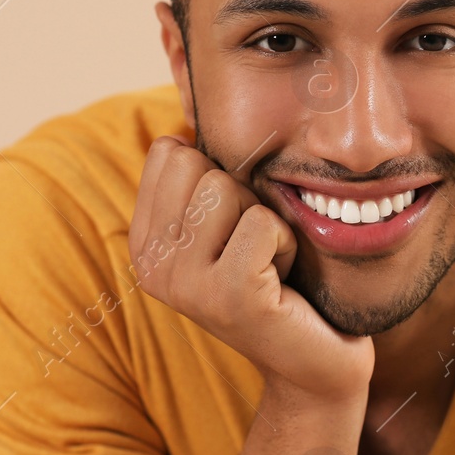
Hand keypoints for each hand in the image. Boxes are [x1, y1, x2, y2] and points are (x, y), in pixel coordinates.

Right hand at [127, 135, 372, 400]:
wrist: (311, 364)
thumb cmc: (278, 283)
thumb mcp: (227, 224)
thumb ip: (200, 176)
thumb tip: (187, 90)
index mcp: (143, 243)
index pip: (170, 151)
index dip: (219, 175)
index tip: (232, 227)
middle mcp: (151, 266)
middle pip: (199, 165)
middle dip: (243, 197)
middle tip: (254, 249)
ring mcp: (185, 284)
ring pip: (229, 188)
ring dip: (266, 221)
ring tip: (267, 265)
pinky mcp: (230, 295)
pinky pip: (265, 222)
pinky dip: (287, 244)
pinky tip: (282, 282)